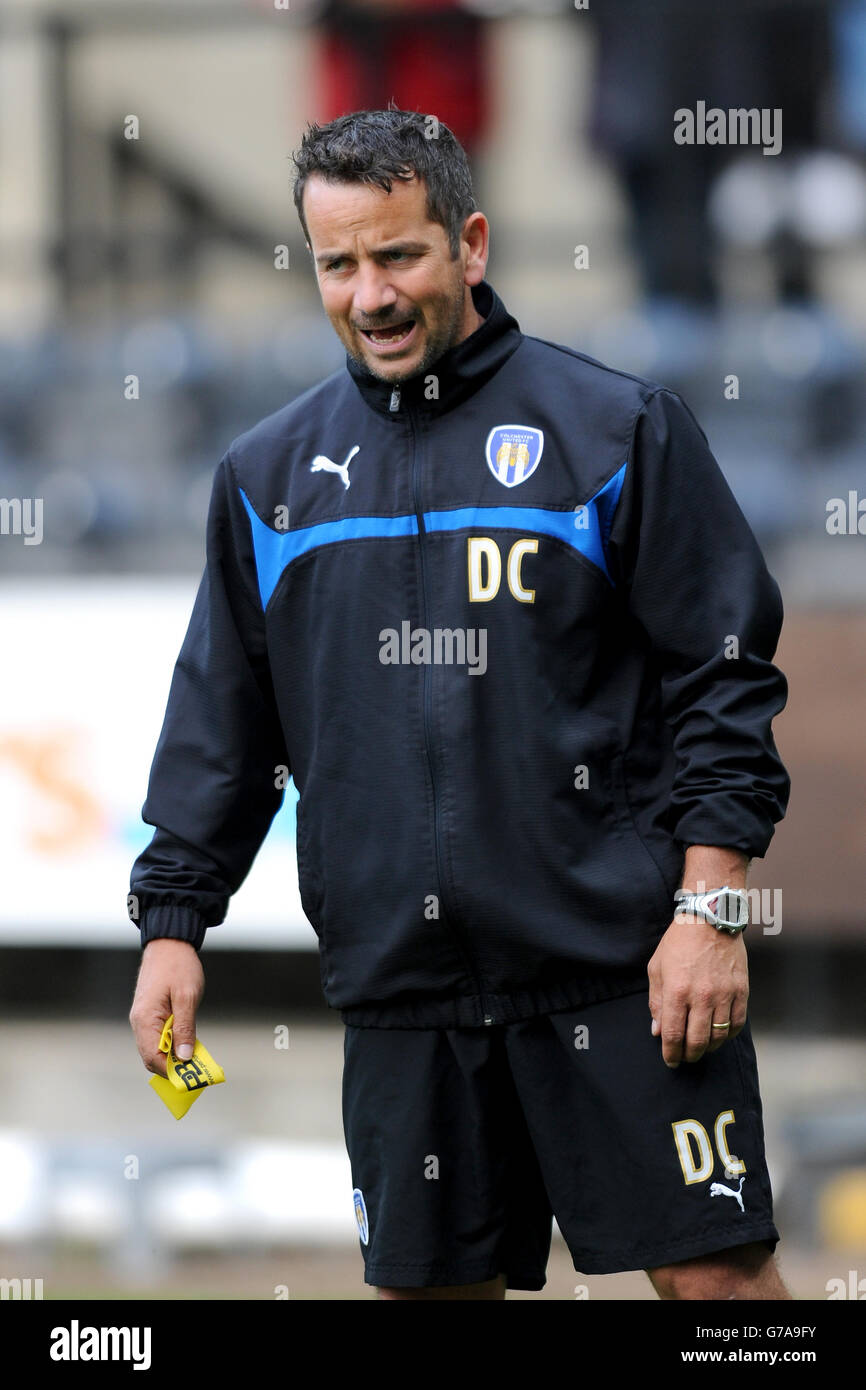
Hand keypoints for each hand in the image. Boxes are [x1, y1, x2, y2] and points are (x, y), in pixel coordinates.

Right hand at [129, 938, 204, 1078]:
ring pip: (155, 1049)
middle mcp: (140, 1022)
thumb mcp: (187, 997)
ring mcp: (143, 1019)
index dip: (171, 1071)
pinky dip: (172, 1044)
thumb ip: (185, 1028)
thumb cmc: (178, 967)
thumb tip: (185, 1057)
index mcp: (145, 1019)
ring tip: (195, 1058)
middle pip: (151, 1057)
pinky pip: (158, 1037)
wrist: (169, 944)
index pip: (153, 1057)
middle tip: (196, 1071)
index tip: (192, 1077)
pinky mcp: (150, 1015)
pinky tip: (188, 1043)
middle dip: (172, 1067)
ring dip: (173, 1056)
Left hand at [647, 913, 747, 1067]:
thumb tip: (658, 1031)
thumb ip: (656, 1002)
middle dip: (689, 1055)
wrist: (710, 919)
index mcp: (677, 991)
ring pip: (718, 1036)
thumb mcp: (657, 968)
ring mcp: (724, 994)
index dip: (671, 1053)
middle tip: (685, 1058)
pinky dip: (728, 1035)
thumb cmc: (679, 943)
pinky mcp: (741, 991)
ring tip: (701, 1048)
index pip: (674, 1034)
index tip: (670, 1060)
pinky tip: (720, 1035)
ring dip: (708, 1048)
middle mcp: (701, 996)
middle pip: (697, 1041)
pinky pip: (737, 1023)